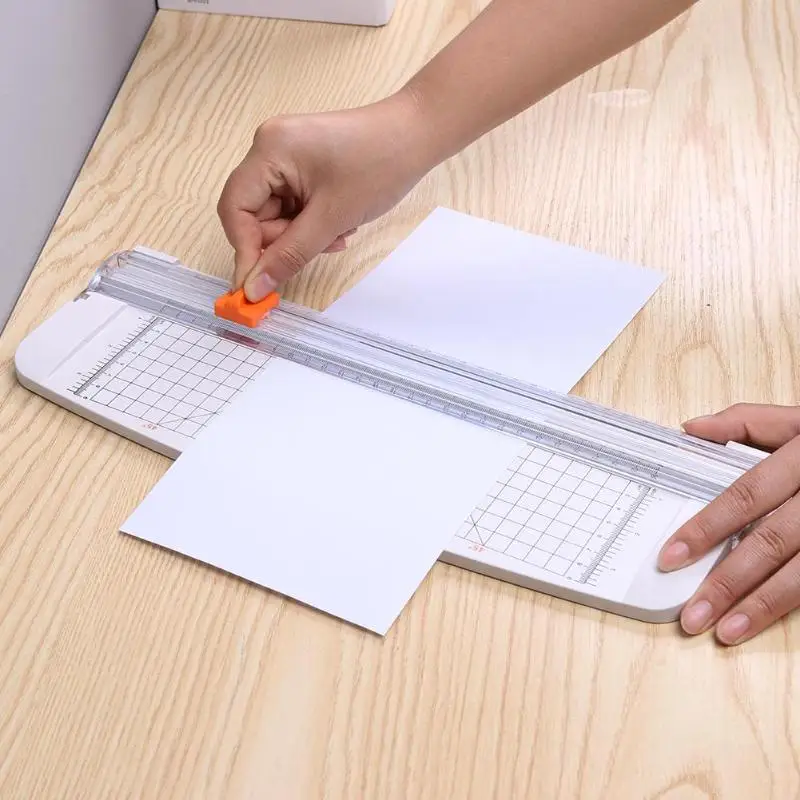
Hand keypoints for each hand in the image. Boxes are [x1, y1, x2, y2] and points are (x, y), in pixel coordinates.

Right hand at [217, 91, 431, 300]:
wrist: (417, 135)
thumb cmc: (379, 166)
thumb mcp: (332, 218)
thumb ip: (289, 254)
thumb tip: (254, 286)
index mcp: (269, 150)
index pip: (235, 208)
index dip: (244, 249)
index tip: (256, 285)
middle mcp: (269, 148)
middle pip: (254, 214)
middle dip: (284, 240)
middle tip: (320, 247)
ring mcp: (286, 156)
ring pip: (276, 215)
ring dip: (303, 235)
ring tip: (339, 233)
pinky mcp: (303, 165)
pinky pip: (293, 206)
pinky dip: (313, 223)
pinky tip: (339, 223)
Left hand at [657, 404, 799, 644]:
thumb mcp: (798, 420)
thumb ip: (745, 423)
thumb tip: (691, 430)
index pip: (746, 496)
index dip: (707, 528)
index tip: (670, 557)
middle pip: (771, 542)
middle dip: (728, 581)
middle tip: (693, 614)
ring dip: (763, 606)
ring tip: (726, 631)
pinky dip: (797, 607)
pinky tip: (767, 623)